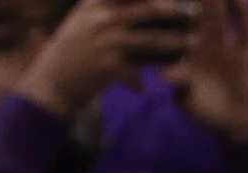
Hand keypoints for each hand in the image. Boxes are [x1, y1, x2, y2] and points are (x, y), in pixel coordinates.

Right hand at [18, 0, 198, 118]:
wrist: (50, 83)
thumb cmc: (72, 52)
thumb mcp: (85, 20)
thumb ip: (108, 8)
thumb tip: (146, 6)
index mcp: (97, 2)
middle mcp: (102, 16)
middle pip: (148, 8)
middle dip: (176, 9)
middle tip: (198, 10)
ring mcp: (106, 39)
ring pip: (150, 39)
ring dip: (175, 42)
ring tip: (193, 42)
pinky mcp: (108, 65)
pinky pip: (137, 71)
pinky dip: (143, 80)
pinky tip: (146, 88)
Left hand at [162, 0, 247, 143]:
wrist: (240, 123)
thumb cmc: (210, 115)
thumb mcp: (192, 103)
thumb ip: (181, 86)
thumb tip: (165, 74)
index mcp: (184, 55)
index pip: (173, 30)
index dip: (168, 15)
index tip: (161, 0)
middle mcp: (202, 44)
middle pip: (196, 15)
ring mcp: (224, 43)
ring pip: (220, 15)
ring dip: (218, 0)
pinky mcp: (245, 46)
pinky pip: (245, 25)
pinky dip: (244, 11)